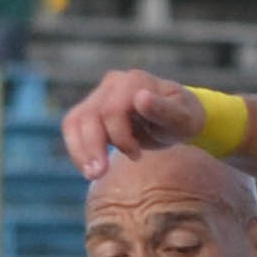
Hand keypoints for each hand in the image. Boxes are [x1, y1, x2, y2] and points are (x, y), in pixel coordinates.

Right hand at [59, 69, 202, 178]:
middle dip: (93, 147)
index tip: (137, 156)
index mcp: (136, 81)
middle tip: (100, 175)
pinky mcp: (91, 109)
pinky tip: (88, 168)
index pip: (113, 110)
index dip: (120, 137)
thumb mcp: (184, 119)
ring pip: (75, 121)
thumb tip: (140, 99)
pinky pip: (73, 127)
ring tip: (92, 175)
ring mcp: (100, 94)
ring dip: (80, 151)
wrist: (175, 117)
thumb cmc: (183, 119)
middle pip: (90, 115)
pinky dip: (77, 149)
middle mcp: (114, 83)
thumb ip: (164, 110)